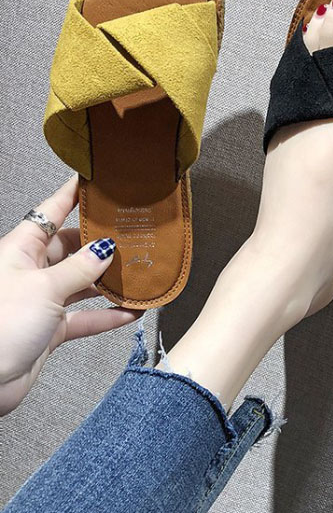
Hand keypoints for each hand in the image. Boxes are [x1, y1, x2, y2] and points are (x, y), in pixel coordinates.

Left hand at [0, 177, 140, 414]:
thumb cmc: (0, 326)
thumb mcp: (44, 287)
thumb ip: (80, 269)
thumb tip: (105, 249)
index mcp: (20, 250)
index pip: (50, 214)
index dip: (71, 196)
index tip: (94, 182)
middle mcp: (30, 272)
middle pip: (71, 249)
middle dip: (100, 244)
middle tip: (131, 236)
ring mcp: (41, 301)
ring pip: (82, 284)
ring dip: (108, 282)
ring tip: (138, 274)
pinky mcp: (49, 330)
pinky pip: (84, 317)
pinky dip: (107, 315)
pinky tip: (130, 311)